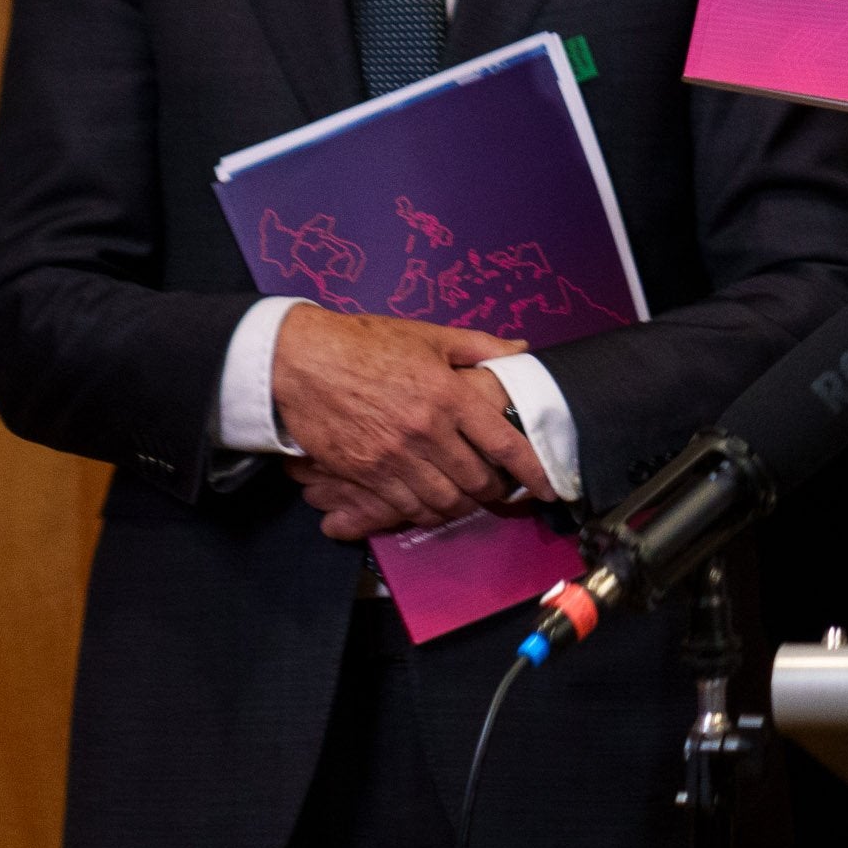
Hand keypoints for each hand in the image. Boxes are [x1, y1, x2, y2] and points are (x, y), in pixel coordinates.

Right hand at [270, 309, 540, 541]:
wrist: (298, 360)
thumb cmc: (364, 342)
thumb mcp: (427, 336)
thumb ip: (479, 346)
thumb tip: (521, 352)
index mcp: (449, 395)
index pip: (505, 444)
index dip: (533, 471)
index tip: (550, 486)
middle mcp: (427, 431)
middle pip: (478, 481)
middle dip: (495, 490)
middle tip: (498, 488)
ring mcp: (394, 457)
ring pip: (445, 501)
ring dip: (462, 505)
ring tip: (466, 497)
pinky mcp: (365, 474)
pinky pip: (406, 508)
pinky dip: (425, 512)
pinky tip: (430, 503)